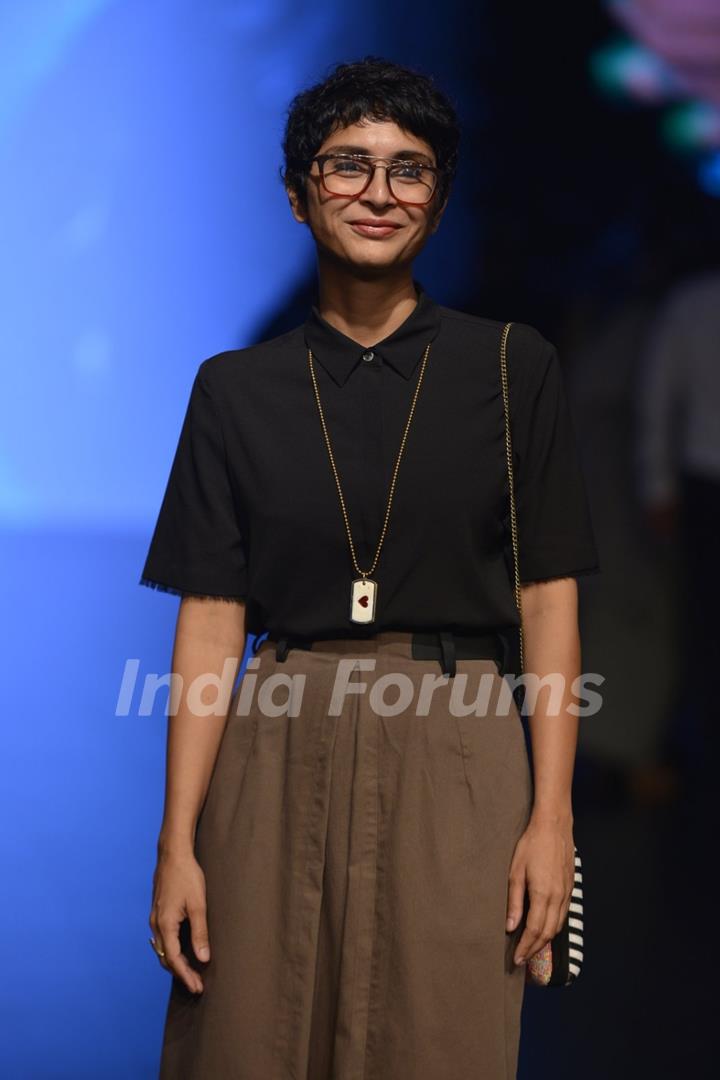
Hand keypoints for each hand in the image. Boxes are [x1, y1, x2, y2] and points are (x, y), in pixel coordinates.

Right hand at [149, 847, 210, 993]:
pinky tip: (183, 951)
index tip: (198, 988)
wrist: (173, 854)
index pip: (174, 960)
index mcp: (165, 924)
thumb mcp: (198, 905)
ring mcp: (155, 918)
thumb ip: (200, 933)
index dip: (186, 976)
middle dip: (181, 973)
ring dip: (176, 963)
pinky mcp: (158, 912)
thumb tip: (203, 959)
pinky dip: (172, 950)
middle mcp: (156, 924)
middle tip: (197, 985)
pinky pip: (163, 939)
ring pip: (163, 949)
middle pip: (165, 958)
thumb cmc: (187, 876)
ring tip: (192, 972)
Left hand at [505, 817, 574, 966]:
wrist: (554, 826)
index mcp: (543, 894)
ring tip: (531, 949)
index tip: (516, 959)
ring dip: (545, 941)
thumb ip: (514, 901)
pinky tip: (544, 929)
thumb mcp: (515, 871)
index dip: (525, 948)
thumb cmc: (531, 845)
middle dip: (534, 949)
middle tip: (522, 960)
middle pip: (547, 933)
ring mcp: (567, 893)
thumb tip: (510, 926)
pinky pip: (563, 915)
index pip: (534, 931)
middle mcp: (558, 898)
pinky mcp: (570, 888)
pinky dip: (553, 928)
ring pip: (557, 926)